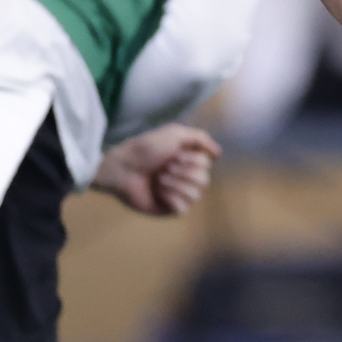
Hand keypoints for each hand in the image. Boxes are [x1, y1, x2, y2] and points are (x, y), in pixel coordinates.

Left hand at [94, 123, 221, 215]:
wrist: (122, 168)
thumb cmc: (145, 148)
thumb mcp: (175, 133)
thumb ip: (200, 138)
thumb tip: (219, 154)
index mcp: (186, 159)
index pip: (207, 164)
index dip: (192, 160)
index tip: (175, 155)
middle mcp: (184, 176)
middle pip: (204, 180)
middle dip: (183, 172)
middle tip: (165, 168)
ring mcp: (176, 193)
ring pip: (196, 195)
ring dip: (176, 184)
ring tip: (159, 180)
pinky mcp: (167, 208)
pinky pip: (183, 209)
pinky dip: (171, 199)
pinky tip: (159, 193)